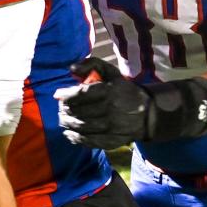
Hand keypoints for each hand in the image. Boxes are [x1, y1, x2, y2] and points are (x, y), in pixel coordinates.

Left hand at [55, 57, 206, 148]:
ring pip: (80, 126)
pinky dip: (74, 138)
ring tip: (62, 118)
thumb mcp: (112, 73)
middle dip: (64, 109)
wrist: (148, 114)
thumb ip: (92, 64)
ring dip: (66, 122)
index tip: (58, 94)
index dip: (66, 95)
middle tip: (61, 106)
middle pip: (78, 111)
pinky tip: (69, 133)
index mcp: (109, 92)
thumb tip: (71, 69)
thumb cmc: (125, 90)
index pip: (81, 94)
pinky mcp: (110, 141)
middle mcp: (109, 111)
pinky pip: (87, 141)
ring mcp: (110, 128)